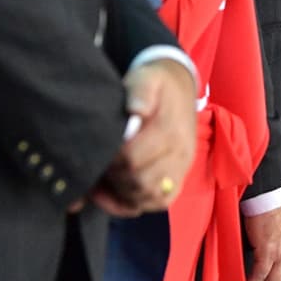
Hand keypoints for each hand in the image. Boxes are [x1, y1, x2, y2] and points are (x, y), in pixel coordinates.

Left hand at [90, 60, 195, 215]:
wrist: (181, 87)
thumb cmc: (157, 84)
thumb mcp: (147, 77)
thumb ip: (140, 92)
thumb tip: (136, 110)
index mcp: (170, 130)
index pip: (132, 158)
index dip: (110, 158)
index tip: (100, 149)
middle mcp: (180, 154)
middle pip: (139, 182)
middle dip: (113, 178)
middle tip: (99, 164)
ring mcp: (181, 169)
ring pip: (149, 197)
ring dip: (123, 193)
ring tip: (105, 179)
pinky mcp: (179, 178)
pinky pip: (159, 202)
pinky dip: (136, 203)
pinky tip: (117, 193)